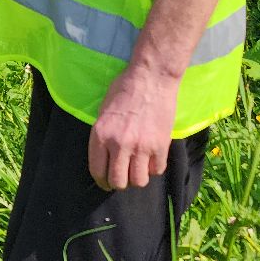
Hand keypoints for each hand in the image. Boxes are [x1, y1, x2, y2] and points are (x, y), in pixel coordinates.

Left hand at [87, 66, 177, 190]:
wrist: (151, 77)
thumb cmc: (124, 89)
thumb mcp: (103, 112)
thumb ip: (102, 137)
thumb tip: (105, 160)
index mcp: (101, 135)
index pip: (97, 171)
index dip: (102, 181)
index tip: (106, 182)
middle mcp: (119, 144)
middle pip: (118, 182)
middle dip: (119, 183)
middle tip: (122, 177)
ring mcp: (141, 146)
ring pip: (138, 181)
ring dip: (137, 178)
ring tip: (138, 168)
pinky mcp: (161, 145)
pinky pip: (157, 170)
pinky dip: (154, 168)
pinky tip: (151, 159)